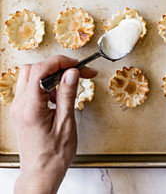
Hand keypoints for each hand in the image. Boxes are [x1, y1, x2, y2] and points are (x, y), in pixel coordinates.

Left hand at [10, 55, 97, 193]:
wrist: (41, 175)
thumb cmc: (53, 156)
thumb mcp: (66, 123)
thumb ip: (68, 94)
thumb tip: (71, 72)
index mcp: (30, 108)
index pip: (40, 70)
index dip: (59, 62)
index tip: (76, 64)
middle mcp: (20, 105)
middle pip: (33, 68)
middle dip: (56, 66)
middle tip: (76, 72)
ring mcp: (18, 107)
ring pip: (30, 76)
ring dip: (50, 76)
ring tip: (67, 88)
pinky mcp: (21, 110)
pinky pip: (31, 87)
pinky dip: (46, 85)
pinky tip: (59, 97)